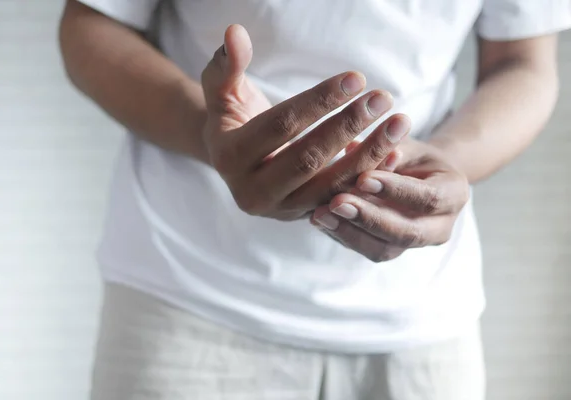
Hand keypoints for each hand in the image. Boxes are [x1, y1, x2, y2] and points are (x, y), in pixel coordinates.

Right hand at [201, 25, 409, 220]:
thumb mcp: (221, 91)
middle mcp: (252, 193)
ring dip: (369, 155)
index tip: (357, 78)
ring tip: (400, 123)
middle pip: (307, 159)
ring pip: (330, 186)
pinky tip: (394, 152)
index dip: (319, 101)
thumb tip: (235, 32)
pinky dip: (369, 177)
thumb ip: (226, 65)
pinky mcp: (304, 217)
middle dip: (348, 127)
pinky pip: (342, 199)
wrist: (236, 163)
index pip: (281, 125)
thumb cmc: (232, 119)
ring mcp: (280, 210)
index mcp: (229, 158)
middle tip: (383, 99)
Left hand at [311, 138, 469, 261]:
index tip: (363, 178)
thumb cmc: (412, 155)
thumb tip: (355, 148)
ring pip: (384, 249)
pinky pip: (367, 250)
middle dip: (369, 218)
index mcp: (454, 194)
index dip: (394, 190)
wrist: (419, 177)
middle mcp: (441, 226)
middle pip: (406, 233)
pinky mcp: (391, 250)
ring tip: (320, 215)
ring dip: (349, 233)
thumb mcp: (406, 143)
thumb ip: (388, 148)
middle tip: (336, 203)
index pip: (426, 198)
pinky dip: (342, 236)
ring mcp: (416, 244)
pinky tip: (319, 220)